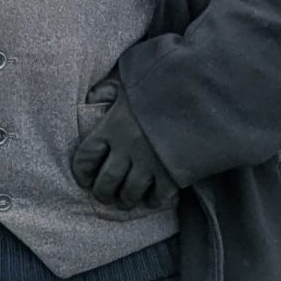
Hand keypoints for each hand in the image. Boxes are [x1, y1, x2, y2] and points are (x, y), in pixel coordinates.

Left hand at [71, 86, 175, 209]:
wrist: (199, 90)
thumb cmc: (161, 83)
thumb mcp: (130, 80)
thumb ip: (108, 89)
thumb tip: (92, 95)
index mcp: (112, 126)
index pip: (85, 157)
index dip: (82, 172)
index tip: (85, 179)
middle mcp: (127, 147)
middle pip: (106, 182)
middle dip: (103, 193)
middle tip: (105, 196)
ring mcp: (150, 161)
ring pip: (130, 192)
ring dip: (126, 200)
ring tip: (126, 201)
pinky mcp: (173, 171)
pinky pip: (159, 195)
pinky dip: (154, 200)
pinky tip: (153, 198)